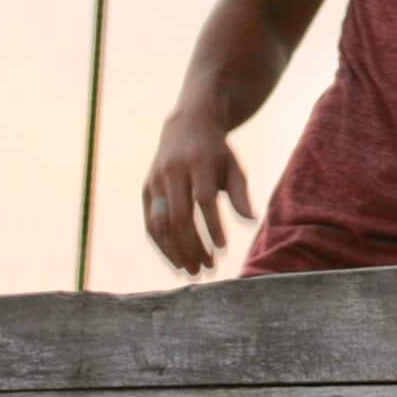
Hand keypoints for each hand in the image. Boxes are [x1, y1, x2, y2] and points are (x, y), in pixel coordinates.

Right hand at [143, 106, 252, 274]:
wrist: (186, 126)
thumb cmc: (216, 152)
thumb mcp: (232, 166)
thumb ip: (239, 193)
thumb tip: (251, 220)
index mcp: (198, 162)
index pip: (203, 199)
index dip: (211, 226)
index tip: (222, 249)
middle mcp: (172, 172)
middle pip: (179, 216)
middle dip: (192, 246)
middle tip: (207, 268)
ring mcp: (155, 181)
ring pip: (159, 224)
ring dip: (175, 251)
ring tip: (192, 271)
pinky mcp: (146, 190)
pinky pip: (150, 223)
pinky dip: (162, 245)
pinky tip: (177, 260)